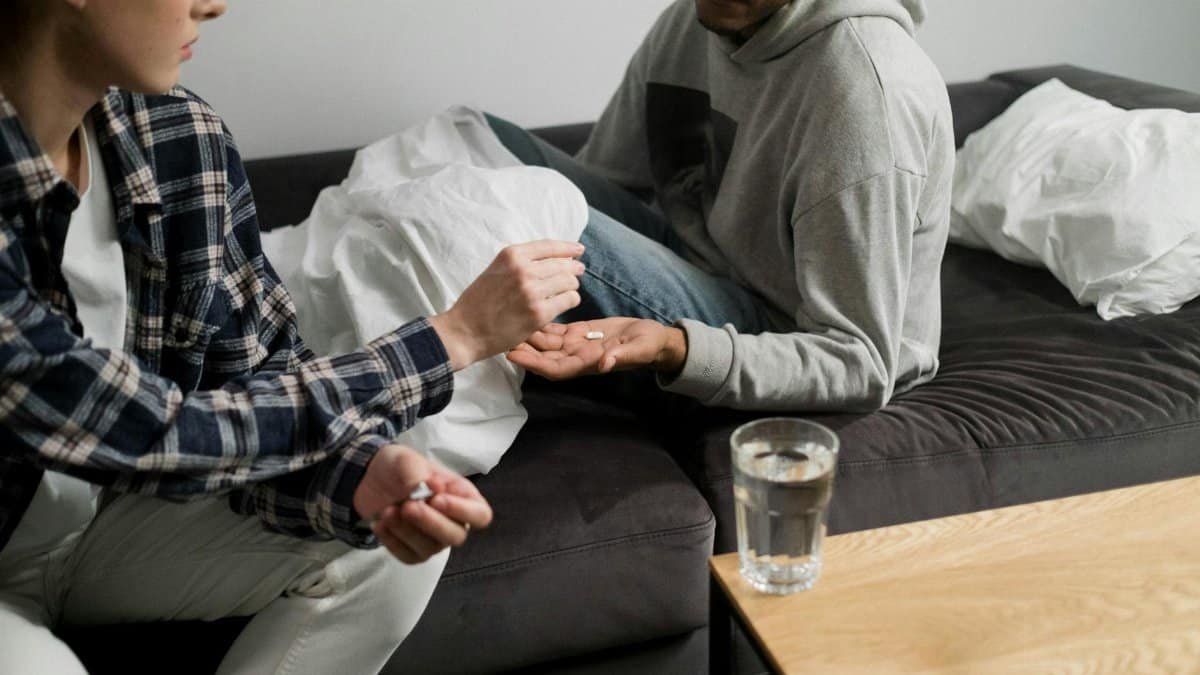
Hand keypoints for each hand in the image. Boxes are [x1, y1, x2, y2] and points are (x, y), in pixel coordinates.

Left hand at [353, 444, 492, 563]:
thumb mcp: (406, 459)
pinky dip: (393, 542)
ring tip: (388, 511)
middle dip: (431, 523)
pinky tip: (381, 524)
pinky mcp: (413, 551)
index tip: (436, 499)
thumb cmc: (399, 467)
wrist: (370, 479)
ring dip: (407, 530)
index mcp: (462, 495)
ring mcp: (434, 539)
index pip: (480, 514)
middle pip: (457, 536)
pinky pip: (409, 556)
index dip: (462, 511)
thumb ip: (418, 471)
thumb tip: (432, 487)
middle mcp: (454, 521)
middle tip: (408, 506)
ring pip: (431, 549)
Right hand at [429, 240, 584, 370]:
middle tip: (578, 272)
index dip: (567, 248)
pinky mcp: (539, 313)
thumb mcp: (495, 270)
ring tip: (568, 291)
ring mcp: (532, 292)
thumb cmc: (478, 303)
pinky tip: (565, 303)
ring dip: (571, 286)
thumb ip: (519, 263)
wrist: (465, 331)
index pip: (549, 246)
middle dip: (573, 269)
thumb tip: (553, 259)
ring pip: (569, 282)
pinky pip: (569, 300)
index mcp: (511, 256)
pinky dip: (570, 301)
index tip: (578, 250)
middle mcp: (522, 270)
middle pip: (562, 264)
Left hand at [507, 317, 687, 380]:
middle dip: (523, 349)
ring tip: (508, 322)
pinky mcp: (579, 332)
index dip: (533, 364)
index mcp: (588, 364)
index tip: (513, 354)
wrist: (654, 339)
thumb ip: (620, 356)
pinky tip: (527, 312)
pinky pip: (555, 330)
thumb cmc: (648, 346)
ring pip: (546, 343)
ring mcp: (577, 345)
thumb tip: (604, 365)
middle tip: (500, 336)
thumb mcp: (637, 350)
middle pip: (543, 356)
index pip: (554, 369)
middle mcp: (577, 357)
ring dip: (528, 335)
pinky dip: (541, 323)